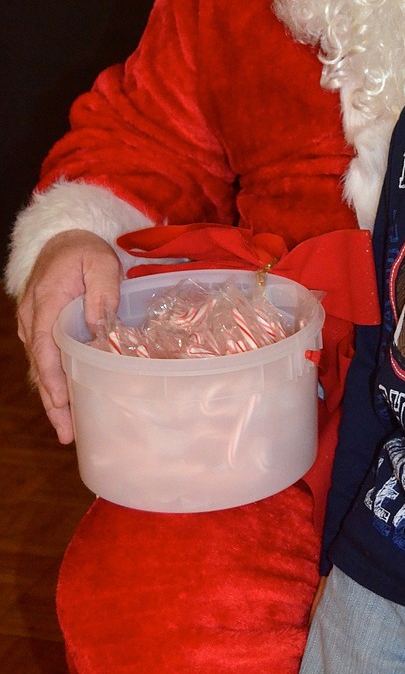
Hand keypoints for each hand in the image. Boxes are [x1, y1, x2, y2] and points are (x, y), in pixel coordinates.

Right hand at [17, 230, 121, 442]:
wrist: (63, 239)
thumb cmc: (84, 251)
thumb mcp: (100, 264)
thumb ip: (101, 293)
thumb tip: (98, 327)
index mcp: (45, 303)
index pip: (45, 347)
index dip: (53, 377)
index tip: (63, 402)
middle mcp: (33, 319)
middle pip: (40, 367)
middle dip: (53, 401)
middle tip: (67, 433)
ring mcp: (34, 326)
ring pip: (41, 369)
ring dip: (53, 399)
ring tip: (67, 431)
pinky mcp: (42, 330)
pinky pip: (45, 361)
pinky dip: (54, 384)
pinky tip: (66, 406)